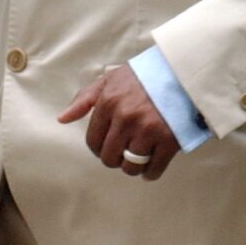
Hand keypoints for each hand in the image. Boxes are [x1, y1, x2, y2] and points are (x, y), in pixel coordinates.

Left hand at [58, 64, 178, 180]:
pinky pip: (154, 169)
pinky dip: (150, 173)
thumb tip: (62, 119)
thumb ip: (85, 99)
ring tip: (137, 159)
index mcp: (109, 103)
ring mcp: (148, 130)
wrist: (183, 70)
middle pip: (110, 157)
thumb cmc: (145, 75)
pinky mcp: (169, 140)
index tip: (106, 147)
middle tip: (124, 152)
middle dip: (114, 158)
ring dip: (132, 167)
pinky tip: (150, 168)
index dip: (98, 149)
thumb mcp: (111, 80)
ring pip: (130, 166)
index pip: (93, 141)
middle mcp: (125, 118)